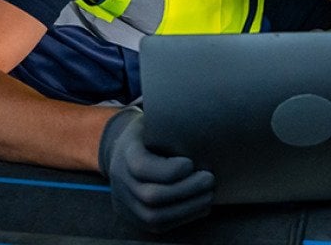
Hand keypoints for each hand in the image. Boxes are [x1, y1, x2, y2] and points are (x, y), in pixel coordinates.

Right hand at [98, 106, 214, 231]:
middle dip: (186, 190)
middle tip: (210, 179)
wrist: (120, 154)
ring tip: (209, 195)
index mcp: (126, 153)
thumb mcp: (152, 121)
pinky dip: (183, 217)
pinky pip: (158, 225)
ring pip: (155, 216)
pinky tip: (201, 205)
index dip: (169, 169)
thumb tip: (203, 106)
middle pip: (151, 195)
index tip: (190, 163)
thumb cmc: (147, 135)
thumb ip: (170, 120)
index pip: (142, 167)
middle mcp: (122, 181)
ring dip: (188, 207)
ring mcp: (126, 202)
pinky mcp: (135, 217)